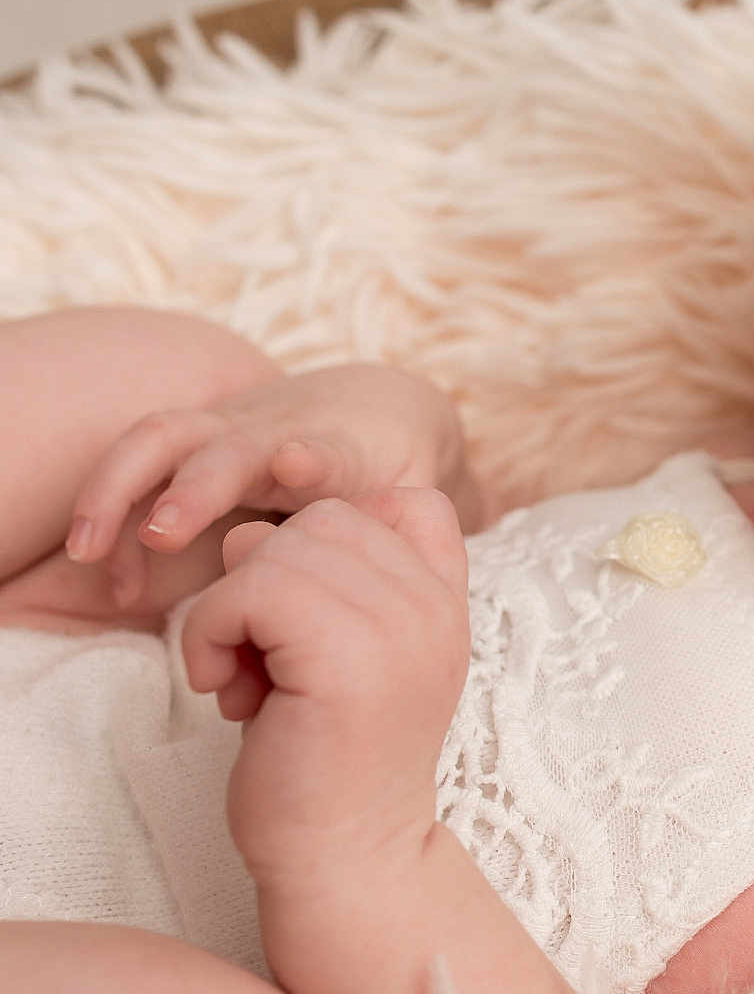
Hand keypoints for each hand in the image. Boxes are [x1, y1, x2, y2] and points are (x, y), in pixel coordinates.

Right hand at [65, 363, 480, 607]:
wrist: (386, 404)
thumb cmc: (400, 466)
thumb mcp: (418, 498)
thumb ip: (414, 531)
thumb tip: (423, 566)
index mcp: (339, 449)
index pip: (322, 446)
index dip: (310, 456)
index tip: (298, 466)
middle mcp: (275, 432)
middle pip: (225, 444)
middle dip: (192, 485)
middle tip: (162, 534)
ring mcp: (228, 433)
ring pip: (160, 440)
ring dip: (119, 492)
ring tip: (90, 555)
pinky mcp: (195, 448)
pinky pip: (142, 472)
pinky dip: (119, 523)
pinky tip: (118, 589)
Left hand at [178, 488, 469, 887]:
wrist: (345, 861)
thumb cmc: (328, 764)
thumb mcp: (351, 657)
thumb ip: (328, 586)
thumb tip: (249, 534)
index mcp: (447, 605)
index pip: (410, 503)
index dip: (341, 543)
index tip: (316, 621)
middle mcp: (436, 607)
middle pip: (326, 518)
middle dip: (271, 578)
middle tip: (268, 658)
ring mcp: (401, 628)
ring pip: (279, 549)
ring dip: (233, 609)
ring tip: (247, 677)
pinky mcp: (346, 657)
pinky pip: (247, 591)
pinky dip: (211, 634)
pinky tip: (228, 692)